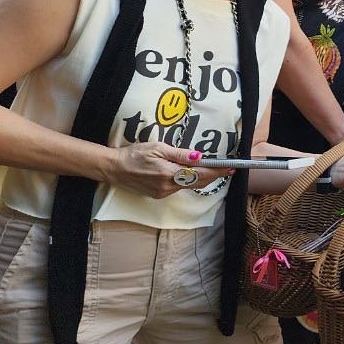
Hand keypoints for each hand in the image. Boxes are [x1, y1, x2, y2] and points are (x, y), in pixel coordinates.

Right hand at [103, 143, 227, 198]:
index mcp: (169, 173)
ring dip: (201, 177)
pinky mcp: (159, 195)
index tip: (229, 167)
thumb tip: (199, 157)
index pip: (200, 174)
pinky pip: (179, 187)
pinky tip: (190, 172)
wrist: (114, 168)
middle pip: (198, 182)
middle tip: (227, 168)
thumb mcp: (158, 148)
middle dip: (213, 175)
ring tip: (212, 168)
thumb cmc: (135, 154)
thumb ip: (180, 154)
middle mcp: (168, 186)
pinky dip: (187, 180)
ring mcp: (163, 192)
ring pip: (189, 185)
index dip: (216, 171)